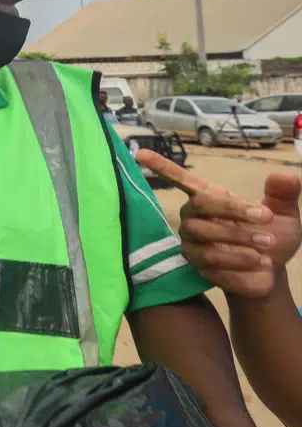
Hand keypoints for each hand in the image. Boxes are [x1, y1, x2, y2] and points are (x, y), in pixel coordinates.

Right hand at [136, 152, 299, 297]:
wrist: (272, 272)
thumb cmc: (272, 236)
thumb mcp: (284, 213)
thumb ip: (283, 194)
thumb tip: (286, 175)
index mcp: (210, 197)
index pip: (182, 180)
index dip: (162, 167)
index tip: (140, 153)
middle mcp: (194, 216)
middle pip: (199, 205)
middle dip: (233, 212)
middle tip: (266, 219)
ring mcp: (192, 241)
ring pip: (204, 235)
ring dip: (240, 240)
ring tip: (269, 247)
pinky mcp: (197, 266)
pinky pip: (211, 261)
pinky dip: (240, 261)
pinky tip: (260, 263)